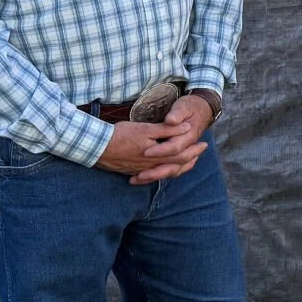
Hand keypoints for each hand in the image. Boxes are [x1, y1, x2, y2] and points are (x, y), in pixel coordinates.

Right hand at [95, 100, 210, 185]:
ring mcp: (142, 170)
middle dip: (190, 159)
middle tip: (199, 153)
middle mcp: (152, 166)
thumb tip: (186, 127)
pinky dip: (162, 171)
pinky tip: (162, 169)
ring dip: (178, 166)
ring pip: (165, 171)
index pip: (182, 154)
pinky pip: (153, 175)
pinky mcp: (133, 171)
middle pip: (176, 165)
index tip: (204, 144)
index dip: (194, 150)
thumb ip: (167, 129)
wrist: (96, 147)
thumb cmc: (122, 135)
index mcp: (158, 155)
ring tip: (186, 162)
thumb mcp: (146, 129)